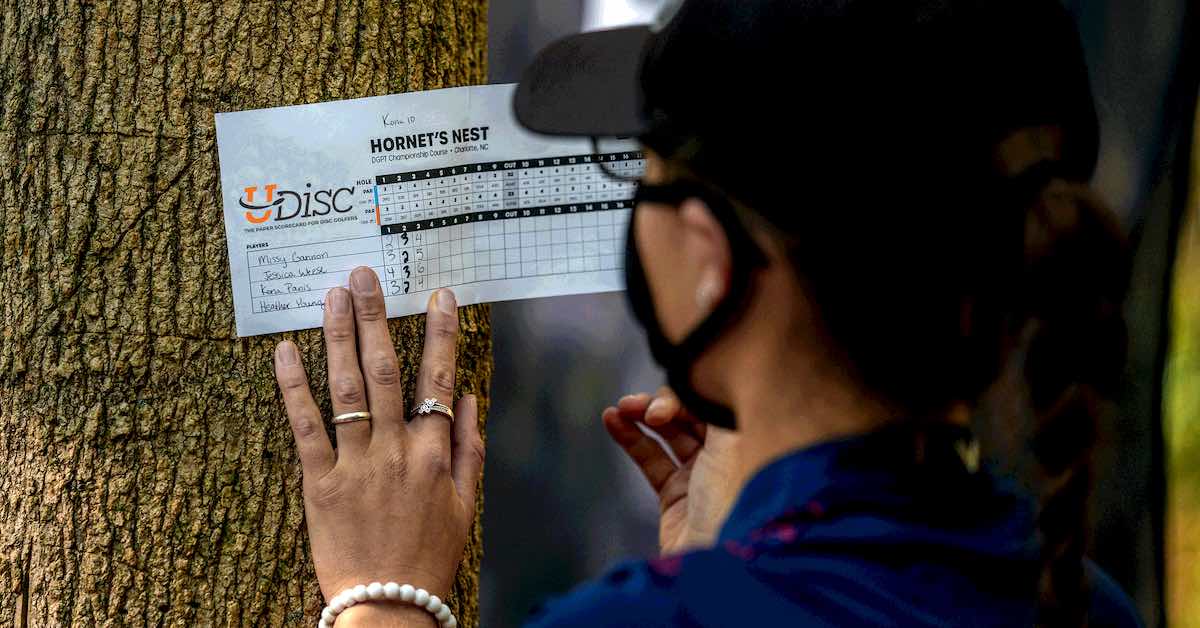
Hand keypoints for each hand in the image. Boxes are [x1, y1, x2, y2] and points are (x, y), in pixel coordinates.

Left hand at [273, 267, 483, 624]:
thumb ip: (468, 446)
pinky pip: (305, 427)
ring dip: (339, 337)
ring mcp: (355, 464)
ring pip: (347, 388)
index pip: (438, 379)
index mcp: (433, 453)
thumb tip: (465, 395)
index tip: (438, 296)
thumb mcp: (464, 504)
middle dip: (376, 317)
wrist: (389, 606)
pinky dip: (294, 388)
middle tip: (365, 275)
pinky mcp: (319, 483)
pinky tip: (286, 352)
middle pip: (386, 370)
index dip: (440, 334)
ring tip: (333, 295)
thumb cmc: (429, 555)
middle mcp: (395, 450)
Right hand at [602, 388, 740, 555]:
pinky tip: (612, 419)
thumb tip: (700, 376)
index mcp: (749, 438)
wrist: (719, 560)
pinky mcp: (675, 497)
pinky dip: (630, 438)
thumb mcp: (729, 440)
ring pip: (667, 434)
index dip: (685, 395)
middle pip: (690, 414)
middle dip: (660, 404)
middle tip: (638, 406)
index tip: (664, 407)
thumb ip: (713, 405)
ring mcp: (701, 477)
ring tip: (619, 407)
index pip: (713, 401)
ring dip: (641, 416)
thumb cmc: (734, 498)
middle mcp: (728, 456)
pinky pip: (650, 459)